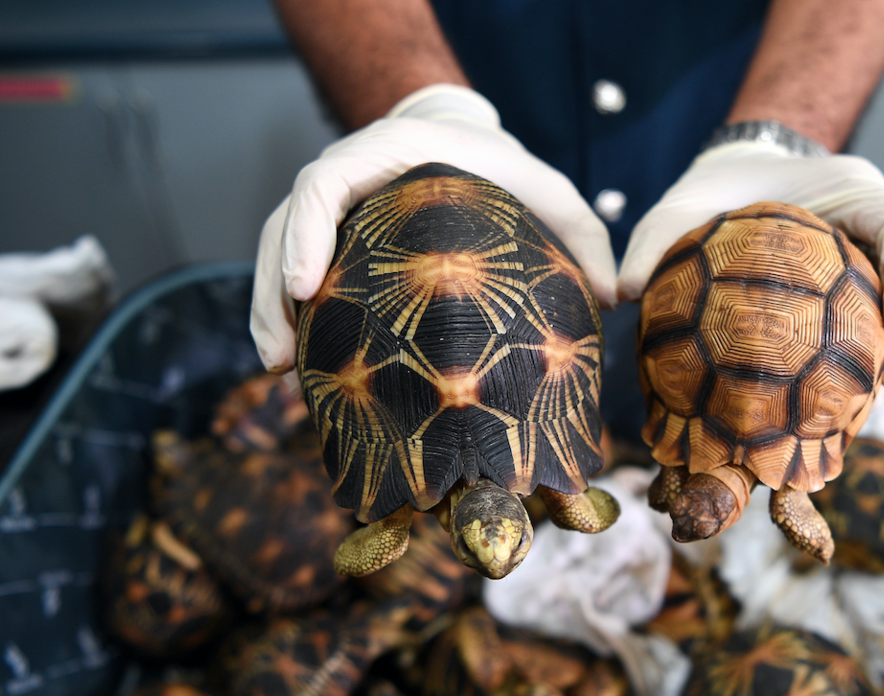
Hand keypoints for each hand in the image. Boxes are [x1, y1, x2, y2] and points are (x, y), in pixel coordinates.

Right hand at [251, 84, 617, 373]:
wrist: (466, 139)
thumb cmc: (506, 168)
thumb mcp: (551, 190)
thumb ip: (583, 234)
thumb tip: (614, 296)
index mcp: (390, 154)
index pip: (325, 183)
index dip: (306, 231)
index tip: (305, 286)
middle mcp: (347, 175)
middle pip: (285, 223)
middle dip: (273, 288)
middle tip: (281, 353)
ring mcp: (332, 206)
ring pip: (276, 249)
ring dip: (269, 307)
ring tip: (276, 367)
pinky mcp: (329, 234)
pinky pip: (290, 266)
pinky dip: (284, 307)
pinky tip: (291, 361)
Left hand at [617, 141, 883, 391]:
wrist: (728, 182)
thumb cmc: (710, 191)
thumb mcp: (680, 207)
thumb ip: (656, 242)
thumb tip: (623, 291)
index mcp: (848, 189)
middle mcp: (869, 223)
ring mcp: (869, 256)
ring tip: (876, 403)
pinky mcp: (855, 288)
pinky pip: (870, 324)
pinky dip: (861, 361)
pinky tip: (839, 405)